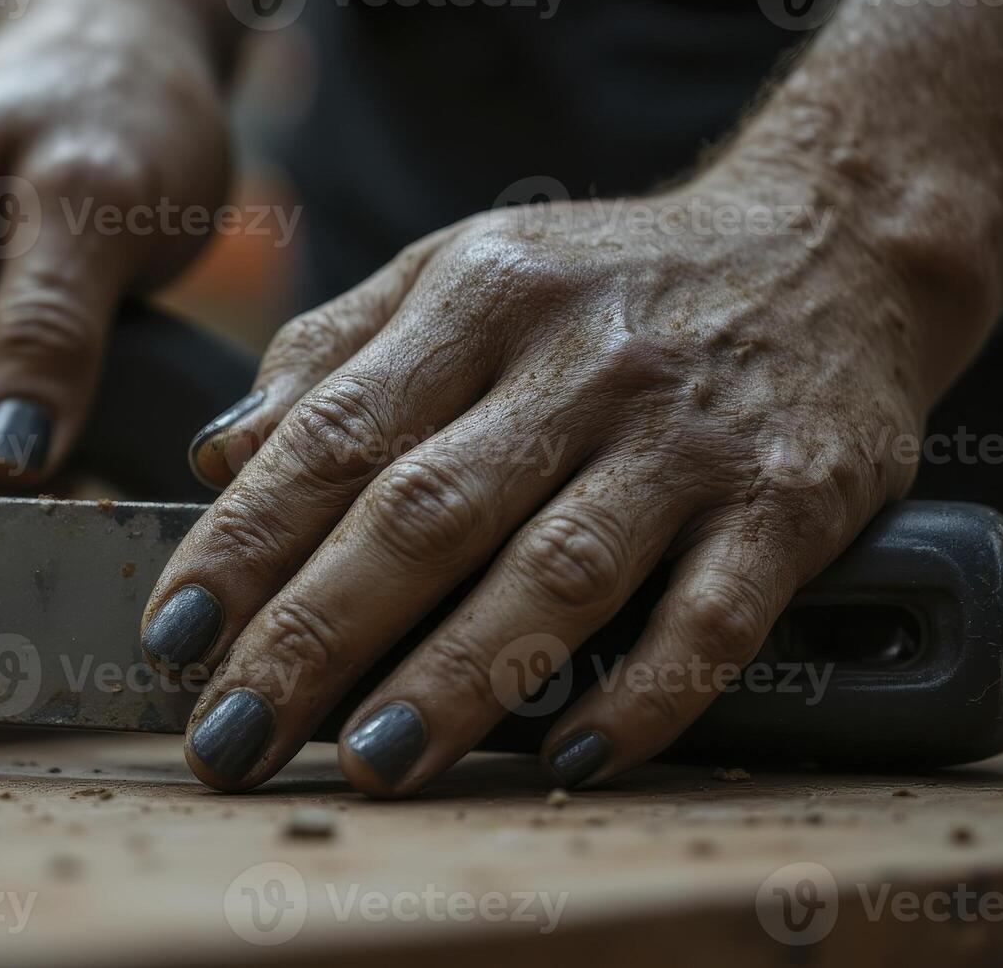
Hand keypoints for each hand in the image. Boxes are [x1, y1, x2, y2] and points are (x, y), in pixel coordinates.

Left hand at [139, 166, 985, 794]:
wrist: (827, 242)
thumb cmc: (608, 279)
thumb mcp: (459, 271)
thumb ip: (334, 356)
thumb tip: (219, 459)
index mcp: (478, 296)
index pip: (334, 433)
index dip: (245, 541)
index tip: (174, 633)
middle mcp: (578, 362)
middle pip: (425, 512)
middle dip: (314, 634)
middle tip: (233, 732)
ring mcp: (686, 435)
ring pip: (556, 572)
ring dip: (456, 678)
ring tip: (370, 761)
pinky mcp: (789, 500)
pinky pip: (712, 617)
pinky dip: (643, 696)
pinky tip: (569, 756)